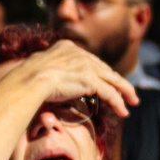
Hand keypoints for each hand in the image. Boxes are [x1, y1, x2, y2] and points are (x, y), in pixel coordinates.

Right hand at [9, 38, 139, 115]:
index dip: (101, 72)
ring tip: (133, 102)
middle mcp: (80, 53)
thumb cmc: (27, 77)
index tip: (107, 80)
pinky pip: (109, 93)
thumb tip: (42, 74)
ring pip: (113, 80)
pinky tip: (124, 111)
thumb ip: (48, 67)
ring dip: (125, 92)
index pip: (91, 61)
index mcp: (68, 47)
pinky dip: (118, 102)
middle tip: (127, 91)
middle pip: (105, 69)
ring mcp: (86, 65)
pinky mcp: (90, 79)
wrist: (29, 79)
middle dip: (118, 82)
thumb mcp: (38, 66)